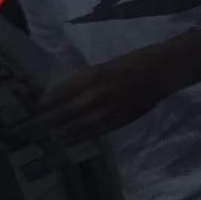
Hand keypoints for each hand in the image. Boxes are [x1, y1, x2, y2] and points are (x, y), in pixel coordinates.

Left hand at [24, 49, 175, 142]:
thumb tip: (70, 90)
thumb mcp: (108, 63)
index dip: (49, 100)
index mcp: (95, 75)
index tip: (38, 106)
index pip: (63, 91)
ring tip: (52, 136)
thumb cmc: (136, 60)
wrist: (163, 71)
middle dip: (51, 119)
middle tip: (37, 125)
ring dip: (63, 131)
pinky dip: (82, 136)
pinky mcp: (118, 121)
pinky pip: (95, 131)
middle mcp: (98, 94)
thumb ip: (90, 78)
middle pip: (67, 111)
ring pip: (79, 125)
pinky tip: (74, 138)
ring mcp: (108, 110)